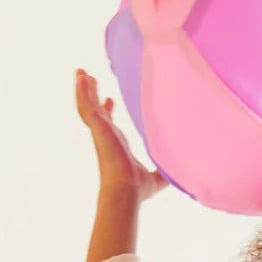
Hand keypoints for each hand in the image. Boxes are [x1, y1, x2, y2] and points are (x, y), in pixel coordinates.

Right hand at [75, 68, 169, 200]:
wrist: (126, 189)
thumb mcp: (156, 179)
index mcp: (117, 145)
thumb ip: (164, 174)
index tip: (111, 100)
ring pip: (88, 105)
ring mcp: (100, 131)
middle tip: (89, 79)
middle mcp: (107, 136)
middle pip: (96, 110)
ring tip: (80, 72)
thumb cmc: (137, 189)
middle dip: (92, 95)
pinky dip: (81, 91)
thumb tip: (180, 176)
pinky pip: (86, 105)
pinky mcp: (97, 128)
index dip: (109, 112)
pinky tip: (81, 77)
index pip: (110, 125)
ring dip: (84, 88)